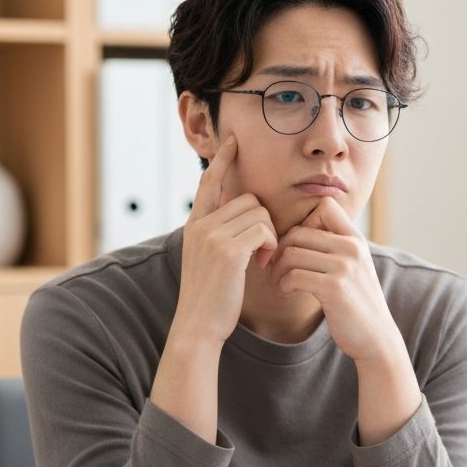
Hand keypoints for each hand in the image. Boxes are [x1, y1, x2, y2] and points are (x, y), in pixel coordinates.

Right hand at [173, 136, 278, 349]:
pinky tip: (264, 265)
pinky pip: (264, 229)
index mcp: (194, 225)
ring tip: (261, 261)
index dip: (222, 160)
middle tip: (262, 253)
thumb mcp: (209, 260)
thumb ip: (220, 236)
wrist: (198, 326)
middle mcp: (200, 225)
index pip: (209, 182)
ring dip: (269, 236)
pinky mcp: (227, 250)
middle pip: (247, 198)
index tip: (233, 141)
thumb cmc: (211, 298)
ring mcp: (212, 236)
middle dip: (263, 222)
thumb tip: (245, 217)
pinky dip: (271, 245)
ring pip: (258, 212)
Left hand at [269, 197, 397, 362]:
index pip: (325, 206)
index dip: (303, 222)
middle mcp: (352, 248)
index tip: (298, 246)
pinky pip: (294, 276)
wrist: (375, 337)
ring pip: (291, 253)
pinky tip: (287, 291)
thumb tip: (297, 231)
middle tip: (275, 268)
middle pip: (298, 232)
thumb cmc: (355, 303)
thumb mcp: (353, 267)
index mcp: (356, 239)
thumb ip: (333, 247)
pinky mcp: (335, 288)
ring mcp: (345, 267)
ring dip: (277, 270)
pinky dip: (283, 284)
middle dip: (279, 250)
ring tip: (279, 282)